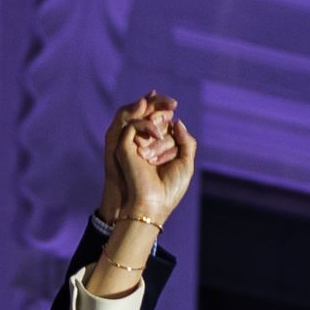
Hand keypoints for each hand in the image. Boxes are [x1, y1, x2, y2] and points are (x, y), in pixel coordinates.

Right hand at [98, 92, 178, 224]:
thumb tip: (178, 121)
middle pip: (155, 120)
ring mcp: (134, 147)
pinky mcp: (124, 147)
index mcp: (159, 151)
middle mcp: (145, 147)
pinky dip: (147, 125)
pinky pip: (134, 125)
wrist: (153, 204)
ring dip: (157, 118)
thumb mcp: (185, 163)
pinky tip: (159, 134)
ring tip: (166, 122)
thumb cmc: (170, 189)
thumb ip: (186, 141)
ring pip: (146, 121)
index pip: (166, 126)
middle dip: (163, 113)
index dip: (170, 119)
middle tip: (172, 104)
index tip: (178, 121)